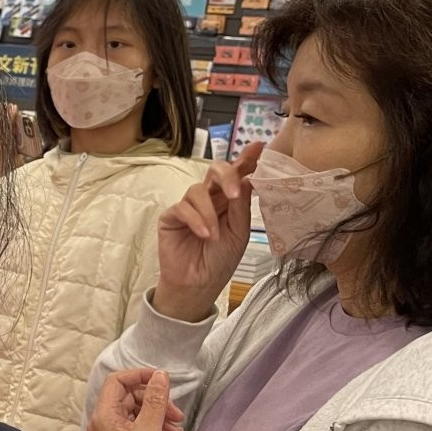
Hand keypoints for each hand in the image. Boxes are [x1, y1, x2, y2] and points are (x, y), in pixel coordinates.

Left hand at [87, 368, 183, 430]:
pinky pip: (136, 423)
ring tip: (176, 424)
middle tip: (175, 410)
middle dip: (154, 399)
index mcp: (103, 416)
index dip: (139, 375)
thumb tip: (159, 376)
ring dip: (158, 412)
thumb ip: (155, 400)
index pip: (116, 381)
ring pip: (135, 409)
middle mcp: (102, 421)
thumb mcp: (150, 430)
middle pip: (129, 395)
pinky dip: (154, 424)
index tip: (160, 378)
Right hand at [156, 143, 261, 322]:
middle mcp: (209, 198)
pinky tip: (204, 235)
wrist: (199, 284)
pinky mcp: (171, 217)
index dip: (247, 159)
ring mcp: (189, 206)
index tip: (259, 146)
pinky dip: (196, 220)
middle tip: (236, 192)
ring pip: (197, 190)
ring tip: (215, 235)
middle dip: (226, 175)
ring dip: (209, 212)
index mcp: (229, 200)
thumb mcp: (239, 232)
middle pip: (215, 171)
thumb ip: (241, 206)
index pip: (238, 174)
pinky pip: (182, 208)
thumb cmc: (220, 260)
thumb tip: (248, 177)